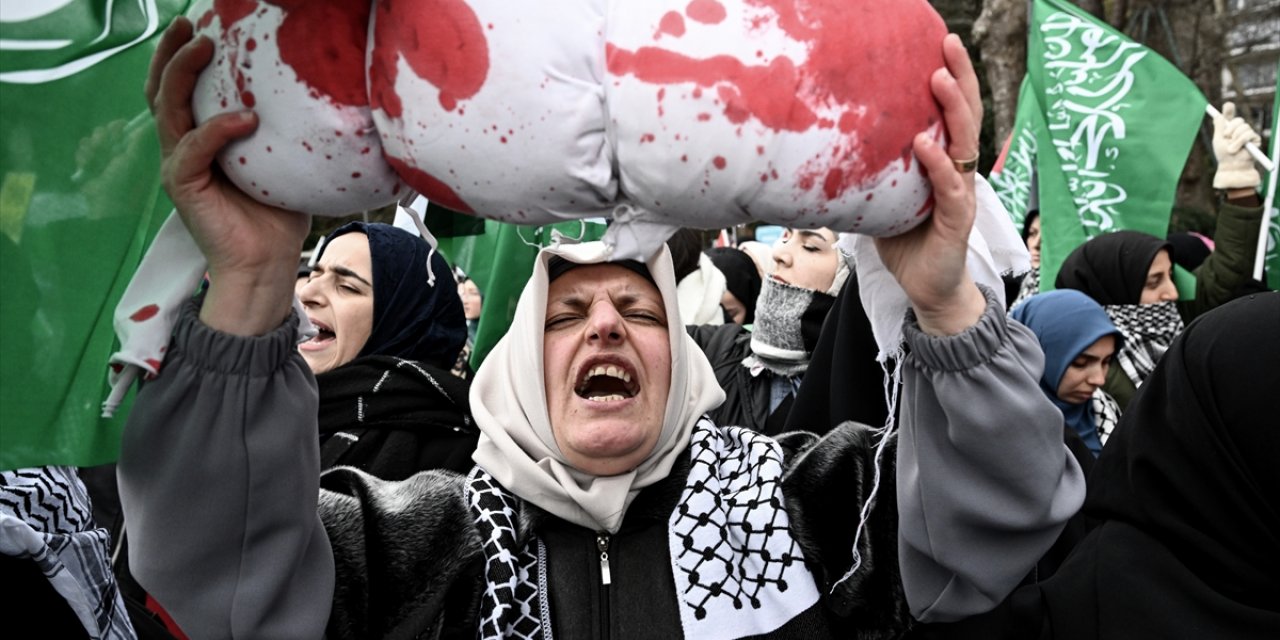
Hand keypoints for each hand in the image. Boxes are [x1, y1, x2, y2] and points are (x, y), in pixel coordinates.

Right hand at [148, 18, 310, 333]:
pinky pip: (193, 148)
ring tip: (205, 47)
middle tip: (192, 24)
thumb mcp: (281, 161)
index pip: (180, 89)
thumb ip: (282, 130)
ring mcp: (179, 165)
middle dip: (173, 52)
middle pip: (162, 89)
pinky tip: (245, 118)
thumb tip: (318, 94)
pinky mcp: (183, 186)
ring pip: (168, 108)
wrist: (267, 263)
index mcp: (199, 140)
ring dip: (184, 74)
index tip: (202, 24)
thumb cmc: (276, 214)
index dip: (183, 55)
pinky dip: (217, 129)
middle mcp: (182, 147)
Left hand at [874, 34, 985, 335]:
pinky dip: (938, 165)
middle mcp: (958, 172)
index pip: (953, 112)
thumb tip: (823, 147)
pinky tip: (924, 145)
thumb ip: (870, 171)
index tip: (939, 42)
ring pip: (964, 144)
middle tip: (949, 43)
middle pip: (967, 116)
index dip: (951, 77)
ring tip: (939, 79)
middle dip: (960, 78)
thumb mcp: (883, 198)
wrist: (928, 289)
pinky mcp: (956, 222)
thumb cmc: (906, 241)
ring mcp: (961, 195)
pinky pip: (950, 189)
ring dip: (952, 110)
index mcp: (945, 162)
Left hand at [1211, 102, 1261, 190]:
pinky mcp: (1255, 140)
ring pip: (1244, 127)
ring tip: (1231, 148)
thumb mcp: (1218, 140)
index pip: (1229, 117)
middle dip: (1231, 128)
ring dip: (1235, 138)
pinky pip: (1249, 134)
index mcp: (1228, 130)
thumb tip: (1218, 115)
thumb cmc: (1223, 156)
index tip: (1228, 105)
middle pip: (1239, 120)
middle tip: (1226, 137)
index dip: (1229, 110)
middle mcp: (1238, 131)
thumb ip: (1218, 127)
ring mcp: (1248, 134)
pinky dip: (1241, 141)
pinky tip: (1238, 149)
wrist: (1232, 167)